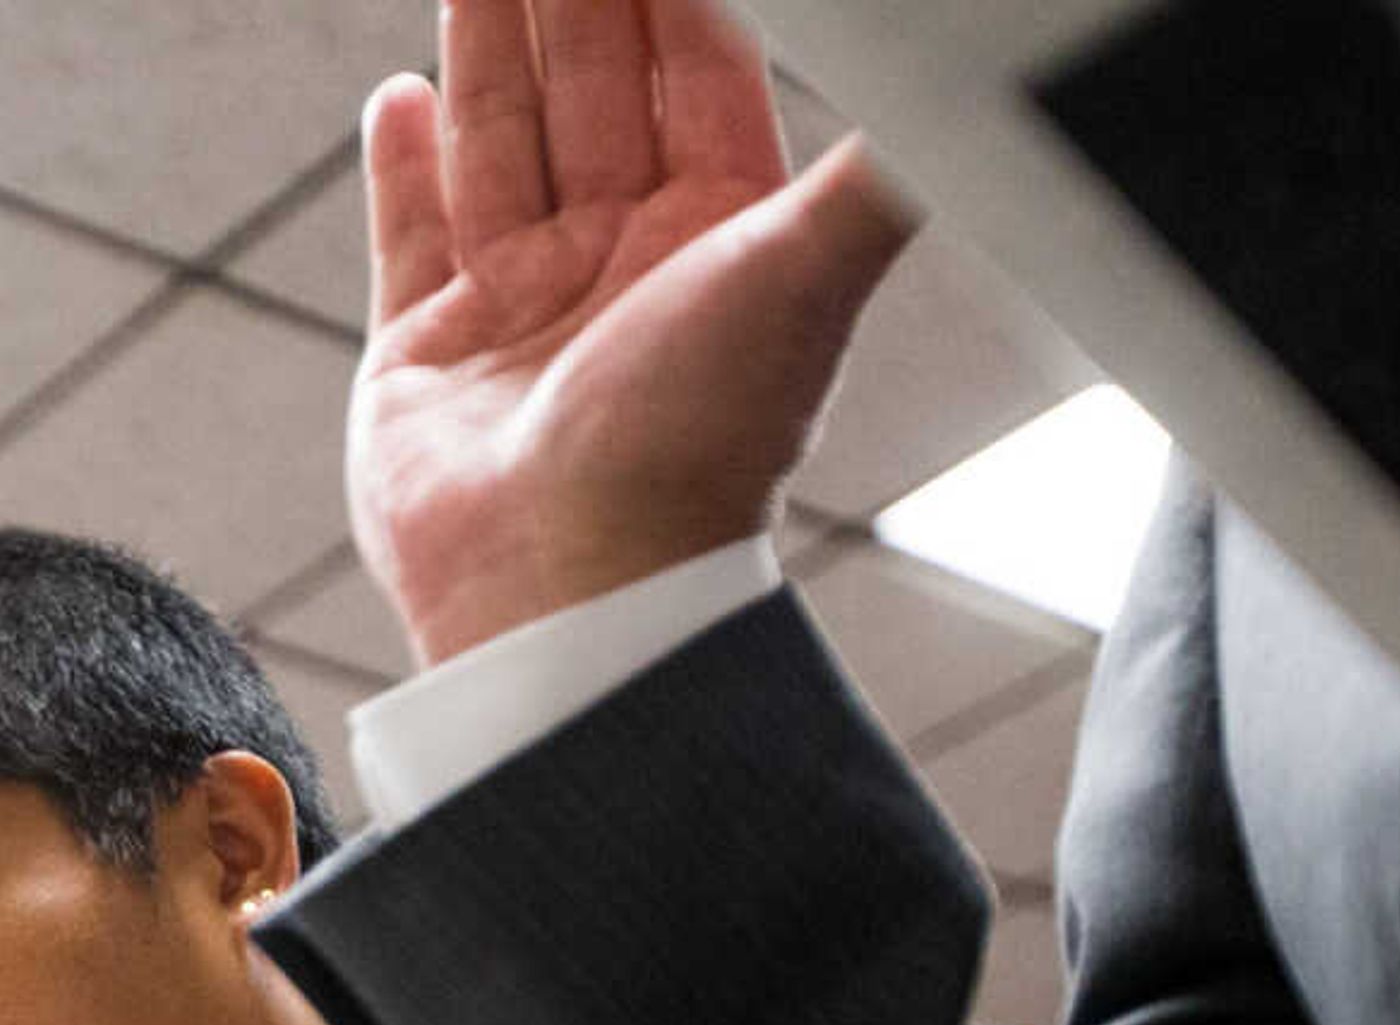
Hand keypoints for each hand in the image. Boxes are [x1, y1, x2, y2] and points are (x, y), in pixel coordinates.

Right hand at [346, 0, 916, 662]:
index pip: (699, 71)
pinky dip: (405, 169)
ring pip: (502, 144)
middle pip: (592, 89)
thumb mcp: (812, 268)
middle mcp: (624, 267)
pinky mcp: (426, 361)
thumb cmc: (698, 447)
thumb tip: (997, 77)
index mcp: (721, 240)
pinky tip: (402, 94)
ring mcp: (520, 310)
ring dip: (487, 50)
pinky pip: (414, 238)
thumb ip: (893, 162)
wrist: (571, 595)